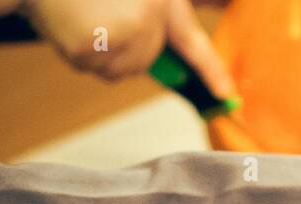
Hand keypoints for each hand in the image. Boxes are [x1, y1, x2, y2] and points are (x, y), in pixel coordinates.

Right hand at [21, 0, 233, 95]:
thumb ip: (155, 17)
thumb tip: (154, 47)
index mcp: (160, 4)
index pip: (194, 44)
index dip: (214, 73)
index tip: (230, 97)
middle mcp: (145, 22)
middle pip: (142, 63)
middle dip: (125, 47)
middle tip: (101, 14)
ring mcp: (118, 38)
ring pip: (117, 69)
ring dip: (101, 51)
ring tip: (84, 16)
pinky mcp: (89, 49)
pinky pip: (92, 68)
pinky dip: (79, 53)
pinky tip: (70, 22)